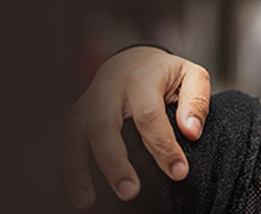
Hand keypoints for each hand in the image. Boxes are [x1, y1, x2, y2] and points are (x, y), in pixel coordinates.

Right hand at [60, 46, 212, 209]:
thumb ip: (196, 101)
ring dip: (77, 169)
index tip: (179, 173)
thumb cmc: (164, 74)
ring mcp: (86, 104)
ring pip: (72, 136)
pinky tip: (74, 191)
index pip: (148, 115)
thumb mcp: (191, 75)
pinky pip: (63, 142)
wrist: (132, 60)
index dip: (163, 146)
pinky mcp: (74, 117)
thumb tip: (191, 132)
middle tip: (129, 192)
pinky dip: (65, 167)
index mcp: (139, 79)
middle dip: (114, 162)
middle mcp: (106, 91)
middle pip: (103, 127)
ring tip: (85, 201)